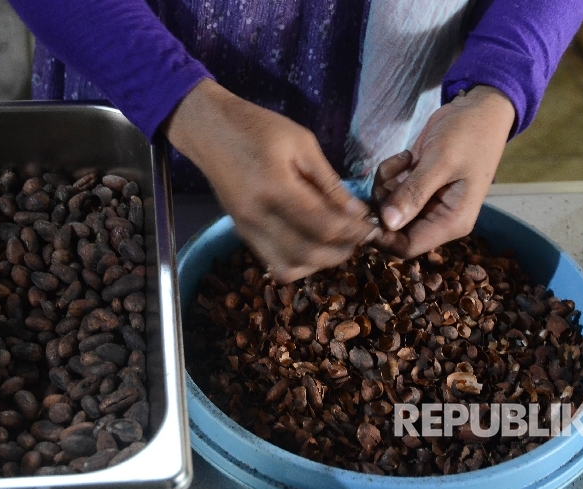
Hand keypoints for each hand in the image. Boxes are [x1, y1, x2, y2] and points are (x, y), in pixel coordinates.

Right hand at [163, 79, 376, 282]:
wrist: (209, 129)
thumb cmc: (258, 127)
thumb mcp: (302, 143)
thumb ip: (330, 183)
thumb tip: (359, 214)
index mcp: (276, 189)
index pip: (324, 227)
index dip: (355, 233)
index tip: (373, 227)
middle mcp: (258, 217)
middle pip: (309, 254)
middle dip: (342, 251)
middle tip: (360, 236)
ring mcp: (247, 230)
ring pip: (290, 267)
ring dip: (321, 262)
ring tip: (339, 242)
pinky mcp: (242, 234)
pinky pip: (274, 263)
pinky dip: (299, 262)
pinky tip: (314, 244)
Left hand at [371, 86, 515, 258]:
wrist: (478, 108)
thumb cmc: (468, 135)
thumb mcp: (441, 161)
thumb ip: (414, 193)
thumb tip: (387, 223)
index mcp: (451, 222)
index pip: (408, 247)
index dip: (382, 237)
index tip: (364, 213)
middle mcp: (437, 219)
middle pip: (393, 230)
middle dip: (381, 205)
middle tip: (386, 176)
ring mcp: (425, 203)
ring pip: (387, 210)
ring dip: (384, 186)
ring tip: (402, 161)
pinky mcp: (415, 187)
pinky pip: (390, 192)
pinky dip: (389, 175)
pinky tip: (406, 156)